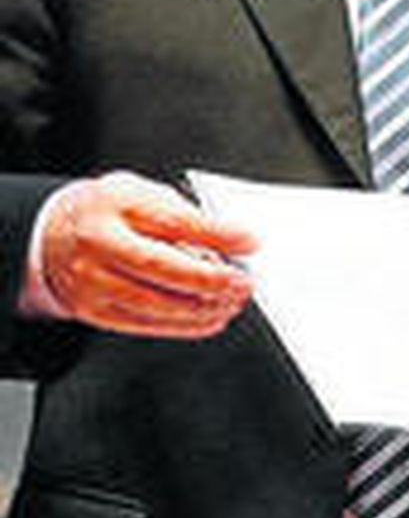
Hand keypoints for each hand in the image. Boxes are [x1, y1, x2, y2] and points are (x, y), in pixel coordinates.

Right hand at [39, 170, 256, 338]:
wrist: (51, 233)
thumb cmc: (106, 210)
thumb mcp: (142, 192)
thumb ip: (181, 213)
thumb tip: (227, 239)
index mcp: (116, 205)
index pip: (174, 221)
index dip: (217, 234)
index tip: (249, 241)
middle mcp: (99, 244)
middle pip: (162, 268)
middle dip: (211, 279)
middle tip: (243, 283)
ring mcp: (91, 281)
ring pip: (154, 303)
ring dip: (202, 307)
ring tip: (232, 302)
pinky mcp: (91, 309)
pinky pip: (143, 324)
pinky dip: (182, 325)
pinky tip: (208, 319)